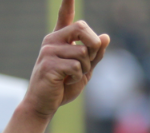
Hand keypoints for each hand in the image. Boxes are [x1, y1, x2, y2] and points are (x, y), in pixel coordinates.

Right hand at [22, 0, 109, 119]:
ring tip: (73, 77)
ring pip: (82, 52)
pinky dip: (78, 77)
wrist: (43, 105)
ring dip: (85, 68)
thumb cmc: (63, 87)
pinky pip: (76, 66)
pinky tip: (66, 82)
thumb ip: (95, 55)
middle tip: (89, 61)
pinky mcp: (48, 65)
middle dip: (94, 45)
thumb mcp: (84, 70)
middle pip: (82, 27)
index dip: (67, 2)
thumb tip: (106, 37)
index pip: (64, 16)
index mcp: (59, 39)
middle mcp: (52, 40)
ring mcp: (48, 51)